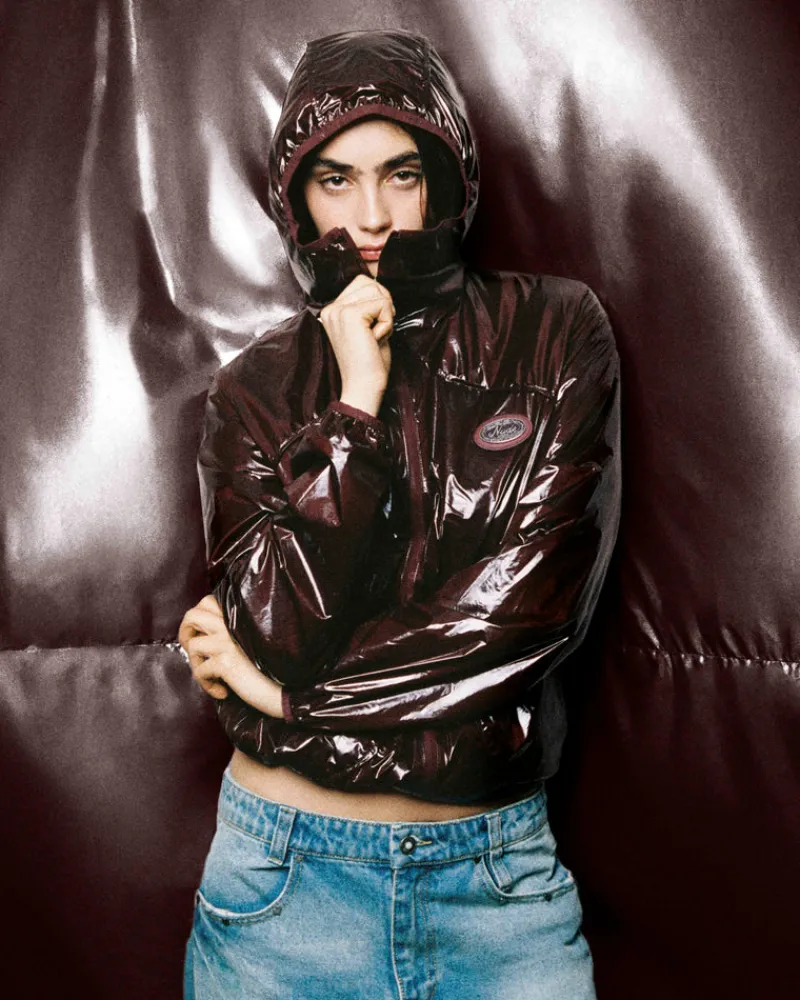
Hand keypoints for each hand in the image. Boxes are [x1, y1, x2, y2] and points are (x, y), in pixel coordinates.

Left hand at [178, 595, 282, 717]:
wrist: (286, 688)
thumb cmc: (270, 669)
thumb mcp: (249, 642)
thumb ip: (231, 632)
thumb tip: (202, 636)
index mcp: (239, 616)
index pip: (207, 601)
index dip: (198, 619)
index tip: (202, 636)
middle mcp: (232, 624)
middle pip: (192, 615)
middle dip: (185, 633)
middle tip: (194, 651)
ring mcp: (227, 641)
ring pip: (192, 645)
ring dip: (196, 665)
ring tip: (212, 676)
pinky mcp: (225, 661)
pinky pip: (200, 671)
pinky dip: (207, 685)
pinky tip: (223, 691)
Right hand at [319, 274, 394, 415]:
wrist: (363, 388)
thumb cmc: (369, 364)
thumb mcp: (367, 328)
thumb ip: (369, 306)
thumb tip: (380, 287)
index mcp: (332, 311)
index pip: (362, 283)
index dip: (378, 303)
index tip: (373, 330)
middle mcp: (331, 308)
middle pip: (369, 283)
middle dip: (383, 306)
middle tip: (376, 333)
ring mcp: (338, 310)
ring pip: (377, 291)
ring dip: (385, 315)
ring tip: (374, 336)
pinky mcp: (350, 315)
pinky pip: (383, 304)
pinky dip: (387, 323)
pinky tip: (375, 339)